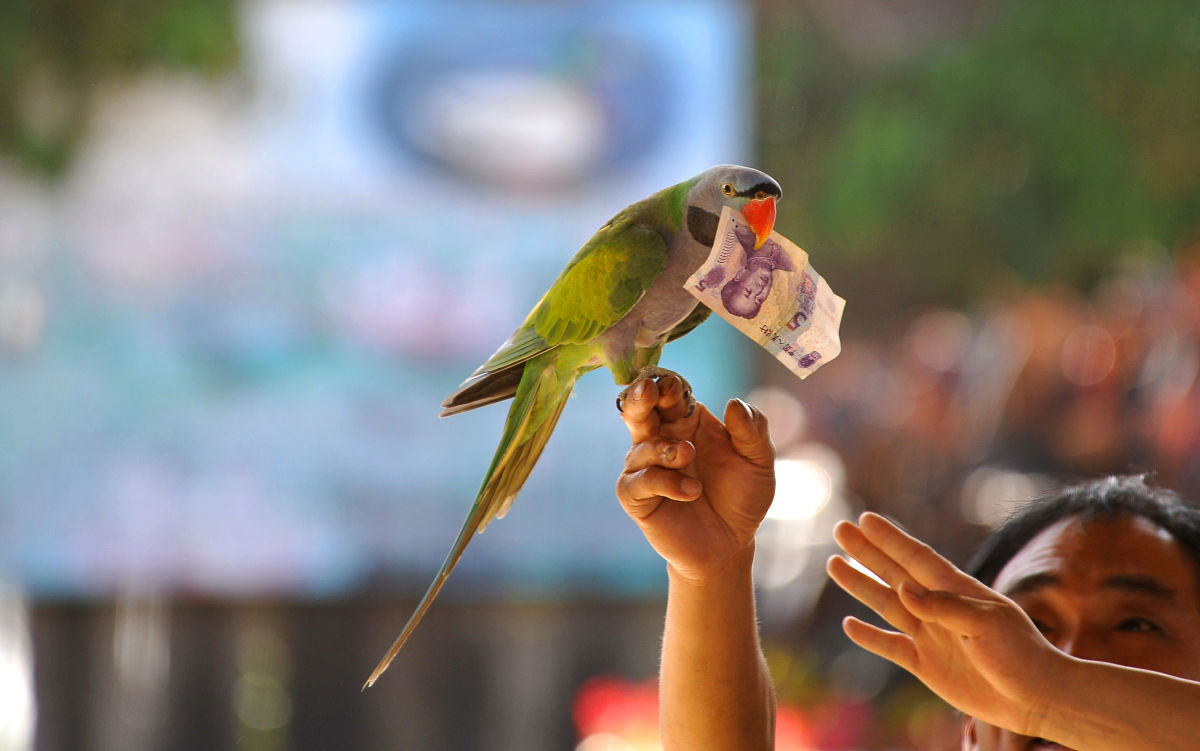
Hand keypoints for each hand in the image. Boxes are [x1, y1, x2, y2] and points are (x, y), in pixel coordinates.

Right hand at [615, 376, 774, 582]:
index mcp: (688, 423)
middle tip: (648, 391)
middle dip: (640, 397)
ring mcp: (646, 469)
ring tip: (688, 455)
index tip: (673, 384)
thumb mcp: (759, 462)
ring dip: (664, 448)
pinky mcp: (637, 497)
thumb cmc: (742, 498)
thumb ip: (752, 431)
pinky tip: (691, 490)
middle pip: (639, 410)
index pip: (670, 394)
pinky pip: (638, 481)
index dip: (668, 385)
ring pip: (640, 446)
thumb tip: (733, 403)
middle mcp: (662, 440)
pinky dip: (664, 481)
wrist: (731, 544)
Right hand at [826, 512, 1064, 736]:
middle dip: (867, 552)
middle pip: (894, 573)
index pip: (916, 557)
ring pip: (886, 604)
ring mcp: (930, 635)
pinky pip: (890, 646)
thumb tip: (903, 590)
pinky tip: (849, 625)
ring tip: (834, 564)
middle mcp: (938, 607)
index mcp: (957, 590)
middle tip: (840, 529)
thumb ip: (945, 606)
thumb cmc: (1020, 654)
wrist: (1036, 698)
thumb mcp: (987, 624)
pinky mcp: (925, 665)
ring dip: (861, 584)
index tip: (866, 519)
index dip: (891, 538)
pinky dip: (869, 637)